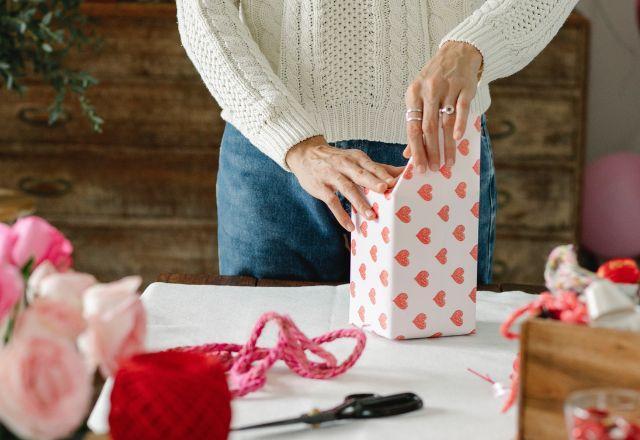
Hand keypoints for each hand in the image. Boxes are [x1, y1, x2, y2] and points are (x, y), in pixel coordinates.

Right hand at [286, 136, 404, 230]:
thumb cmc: (337, 159)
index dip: (382, 173)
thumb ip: (378, 168)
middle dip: (372, 182)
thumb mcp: (356, 159)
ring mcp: (331, 176)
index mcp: (356, 158)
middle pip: (360, 174)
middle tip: (384, 191)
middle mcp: (345, 164)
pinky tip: (350, 226)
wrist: (306, 154)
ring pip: (347, 189)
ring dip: (359, 203)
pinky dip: (341, 215)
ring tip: (371, 216)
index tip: (395, 182)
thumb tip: (403, 172)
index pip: (372, 166)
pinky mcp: (321, 188)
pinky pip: (332, 202)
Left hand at [404, 41, 482, 172]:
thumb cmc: (436, 80)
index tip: (419, 168)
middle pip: (427, 127)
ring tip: (449, 162)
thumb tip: (408, 153)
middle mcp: (428, 91)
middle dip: (431, 151)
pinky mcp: (464, 86)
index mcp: (413, 95)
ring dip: (447, 145)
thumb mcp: (420, 97)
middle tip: (434, 169)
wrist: (457, 52)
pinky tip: (458, 139)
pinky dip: (459, 124)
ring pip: (445, 122)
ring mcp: (447, 87)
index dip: (416, 150)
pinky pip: (461, 108)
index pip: (412, 128)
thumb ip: (415, 124)